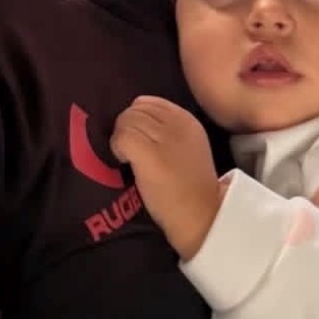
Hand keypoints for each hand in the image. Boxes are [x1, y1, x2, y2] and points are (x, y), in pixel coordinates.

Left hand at [110, 95, 224, 260]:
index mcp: (187, 119)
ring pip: (126, 121)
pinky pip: (121, 138)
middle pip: (134, 110)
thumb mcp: (188, 147)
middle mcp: (176, 123)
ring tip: (129, 157)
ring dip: (121, 138)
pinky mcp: (149, 154)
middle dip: (126, 127)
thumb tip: (135, 120)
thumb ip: (168, 130)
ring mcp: (163, 138)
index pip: (149, 102)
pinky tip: (126, 162)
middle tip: (130, 149)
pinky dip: (117, 149)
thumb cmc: (191, 187)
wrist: (201, 215)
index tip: (139, 138)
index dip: (137, 118)